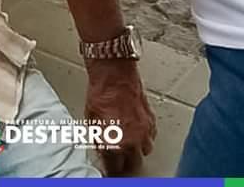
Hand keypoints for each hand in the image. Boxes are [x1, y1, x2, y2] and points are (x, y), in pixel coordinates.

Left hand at [84, 59, 155, 175]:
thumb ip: (99, 141)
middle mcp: (132, 141)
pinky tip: (136, 131)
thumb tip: (102, 149)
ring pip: (145, 151)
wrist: (113, 74)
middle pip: (133, 165)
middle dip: (125, 165)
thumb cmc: (101, 93)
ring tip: (128, 145)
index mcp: (115, 145)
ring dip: (137, 151)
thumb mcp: (91, 122)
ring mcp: (144, 131)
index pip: (114, 169)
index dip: (110, 170)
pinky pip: (151, 136)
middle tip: (119, 161)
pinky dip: (145, 136)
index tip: (108, 169)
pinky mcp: (152, 120)